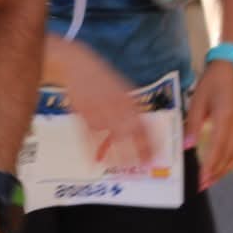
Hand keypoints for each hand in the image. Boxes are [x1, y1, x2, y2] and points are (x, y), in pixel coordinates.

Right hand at [53, 37, 153, 166]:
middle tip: (140, 167)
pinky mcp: (82, 116)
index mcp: (128, 102)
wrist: (76, 64)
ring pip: (110, 140)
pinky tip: (97, 161)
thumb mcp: (123, 89)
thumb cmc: (102, 77)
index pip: (144, 128)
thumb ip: (133, 108)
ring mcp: (98, 113)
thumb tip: (144, 127)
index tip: (155, 157)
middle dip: (136, 155)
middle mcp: (115, 109)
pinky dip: (94, 151)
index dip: (150, 145)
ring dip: (117, 157)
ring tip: (123, 168)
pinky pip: (90, 138)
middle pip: (129, 138)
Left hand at [186, 58, 232, 189]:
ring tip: (213, 179)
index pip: (218, 148)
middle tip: (204, 185)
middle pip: (230, 155)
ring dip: (226, 168)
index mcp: (226, 117)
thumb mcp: (197, 101)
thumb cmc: (212, 83)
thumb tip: (187, 147)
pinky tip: (225, 165)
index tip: (201, 179)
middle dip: (217, 173)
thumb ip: (192, 125)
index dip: (210, 166)